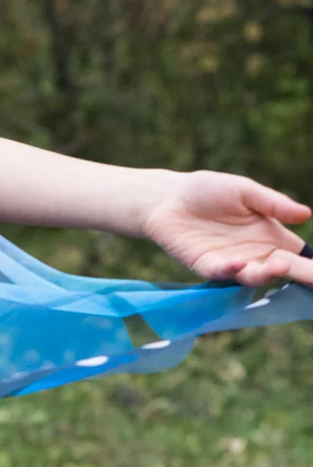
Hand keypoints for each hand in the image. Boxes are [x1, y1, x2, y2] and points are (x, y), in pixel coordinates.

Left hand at [142, 169, 312, 286]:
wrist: (168, 197)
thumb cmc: (208, 191)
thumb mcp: (245, 191)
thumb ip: (273, 204)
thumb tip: (306, 215)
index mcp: (269, 236)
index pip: (298, 254)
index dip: (312, 264)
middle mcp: (254, 253)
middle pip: (283, 268)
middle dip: (302, 275)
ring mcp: (231, 262)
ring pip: (254, 275)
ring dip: (267, 273)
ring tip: (279, 267)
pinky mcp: (205, 265)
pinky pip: (221, 272)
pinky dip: (230, 269)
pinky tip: (239, 262)